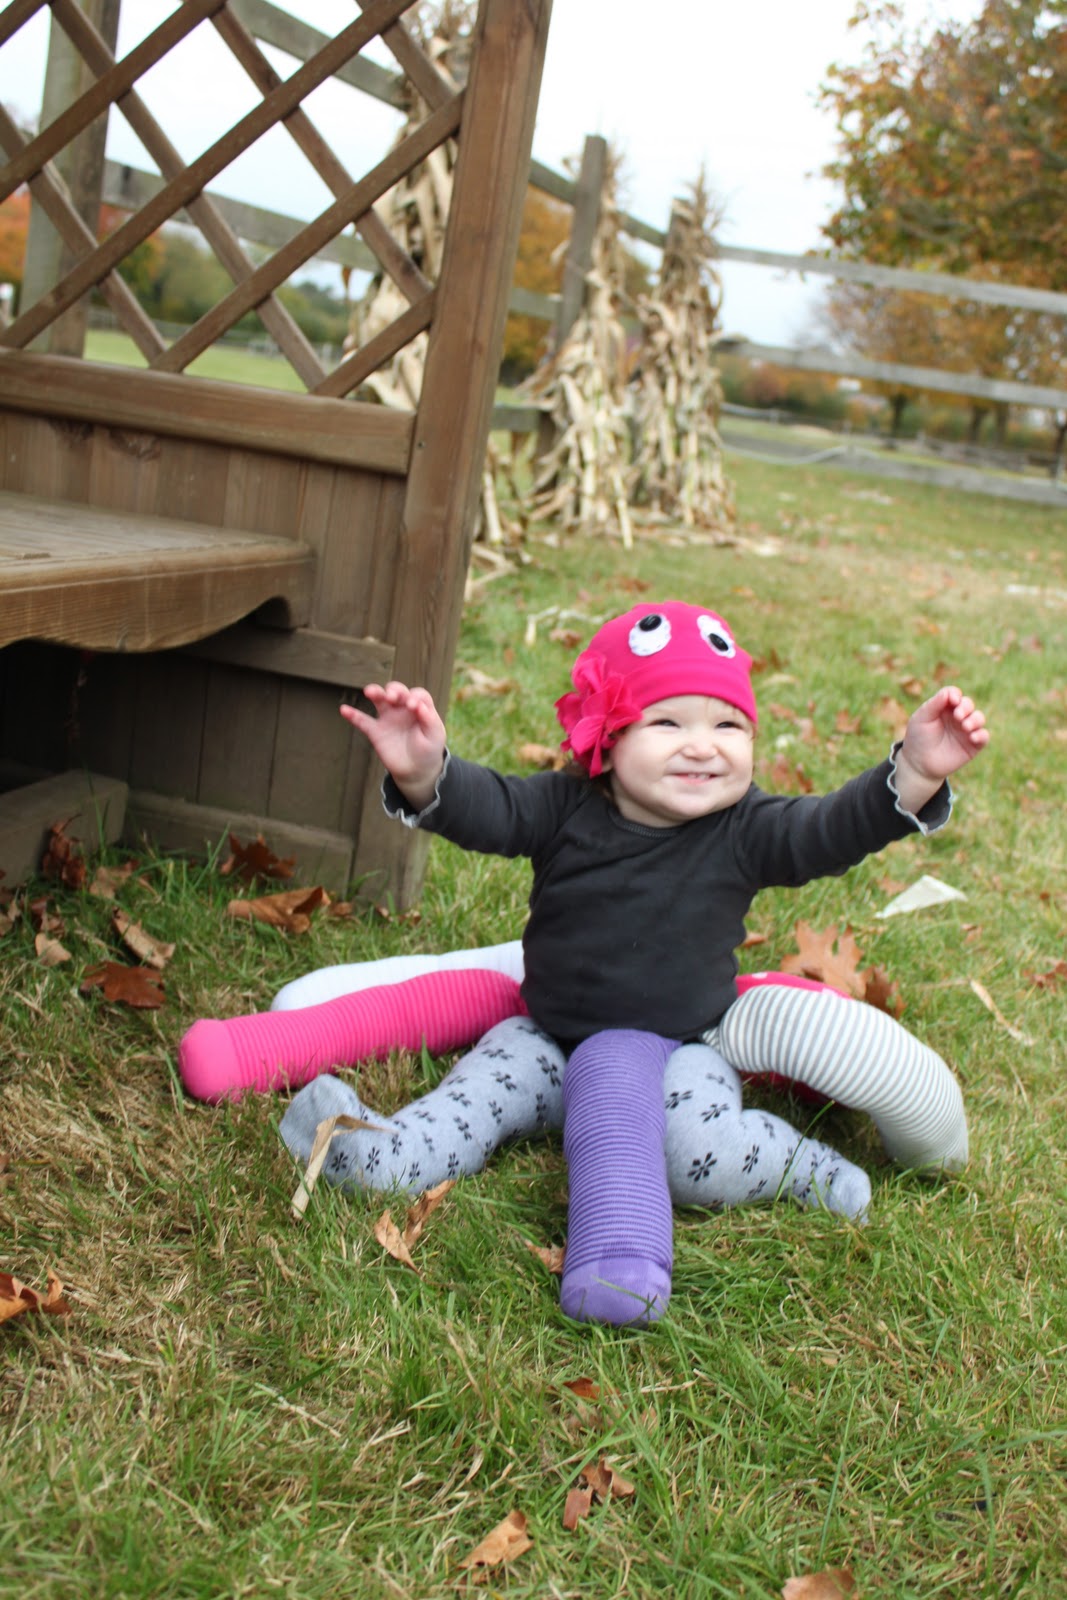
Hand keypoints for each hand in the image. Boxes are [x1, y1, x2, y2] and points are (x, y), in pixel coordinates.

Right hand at [341, 682, 445, 808]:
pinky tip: (344, 710)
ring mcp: (388, 719)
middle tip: (392, 697)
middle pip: (397, 691)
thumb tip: (418, 705)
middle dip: (394, 690)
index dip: (414, 697)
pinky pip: (362, 721)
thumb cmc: (428, 749)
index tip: (413, 707)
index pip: (417, 694)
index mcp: (419, 708)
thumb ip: (429, 720)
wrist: (416, 770)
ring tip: (370, 692)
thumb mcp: (435, 735)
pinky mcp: (376, 732)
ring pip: (379, 700)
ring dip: (375, 692)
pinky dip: (353, 715)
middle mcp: (403, 709)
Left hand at [894, 686, 988, 811]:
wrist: (920, 764)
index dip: (955, 695)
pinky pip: (984, 736)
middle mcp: (957, 717)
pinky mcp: (973, 745)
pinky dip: (981, 734)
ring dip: (975, 719)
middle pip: (968, 704)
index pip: (954, 694)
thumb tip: (950, 693)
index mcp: (944, 708)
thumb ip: (934, 704)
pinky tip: (972, 737)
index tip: (952, 700)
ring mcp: (966, 730)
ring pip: (979, 718)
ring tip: (965, 726)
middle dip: (966, 707)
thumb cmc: (918, 738)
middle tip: (958, 716)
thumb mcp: (921, 718)